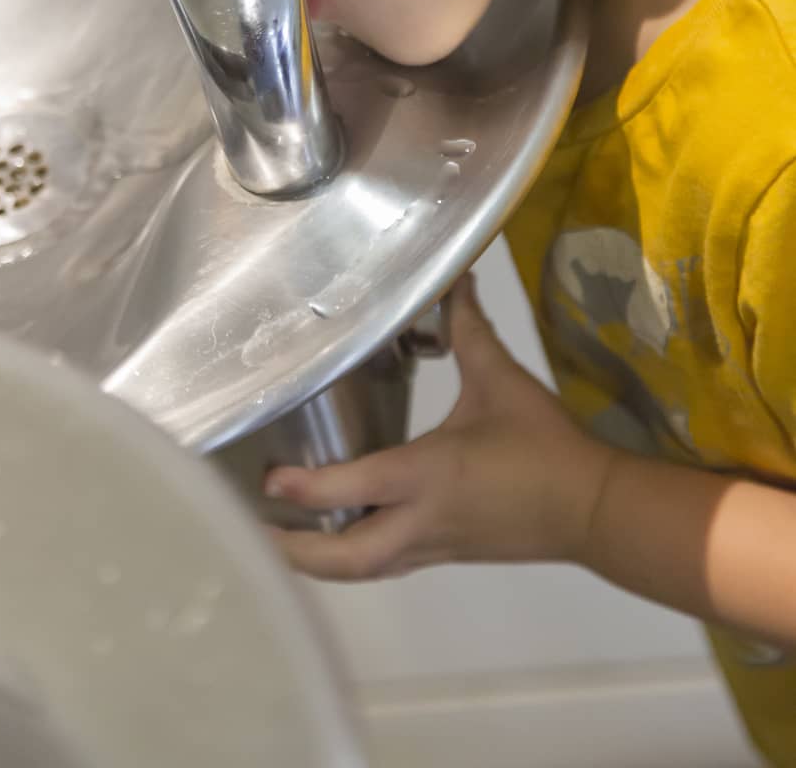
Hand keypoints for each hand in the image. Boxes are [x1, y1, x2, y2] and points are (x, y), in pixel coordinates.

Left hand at [262, 272, 617, 581]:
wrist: (594, 508)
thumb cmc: (543, 444)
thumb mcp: (501, 379)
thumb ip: (470, 329)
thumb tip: (457, 281)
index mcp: (426, 474)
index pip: (351, 487)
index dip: (305, 488)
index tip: (269, 480)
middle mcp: (421, 519)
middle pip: (348, 557)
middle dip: (297, 551)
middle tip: (257, 528)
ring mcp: (434, 545)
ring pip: (366, 569)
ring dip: (322, 562)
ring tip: (284, 539)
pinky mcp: (449, 554)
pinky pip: (390, 565)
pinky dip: (356, 558)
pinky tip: (341, 539)